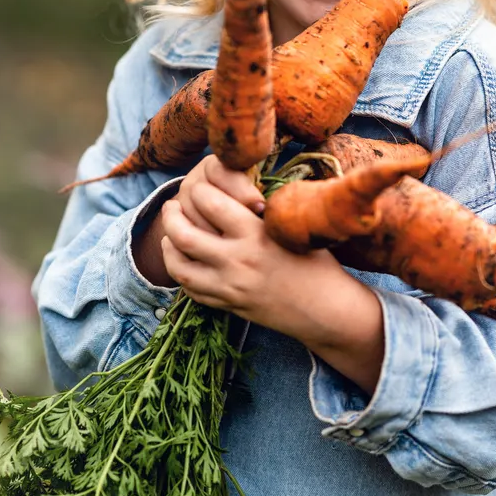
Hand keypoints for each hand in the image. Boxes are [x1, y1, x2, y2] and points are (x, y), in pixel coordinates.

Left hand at [145, 156, 388, 391]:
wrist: (327, 309)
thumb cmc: (317, 261)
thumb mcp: (291, 228)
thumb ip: (259, 212)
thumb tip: (231, 185)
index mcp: (256, 234)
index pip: (209, 202)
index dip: (199, 190)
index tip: (199, 187)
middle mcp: (238, 260)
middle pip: (184, 235)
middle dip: (170, 216)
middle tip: (171, 206)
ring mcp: (229, 286)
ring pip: (179, 267)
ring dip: (168, 247)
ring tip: (170, 235)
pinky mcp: (228, 305)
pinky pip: (191, 290)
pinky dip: (181, 274)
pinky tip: (182, 261)